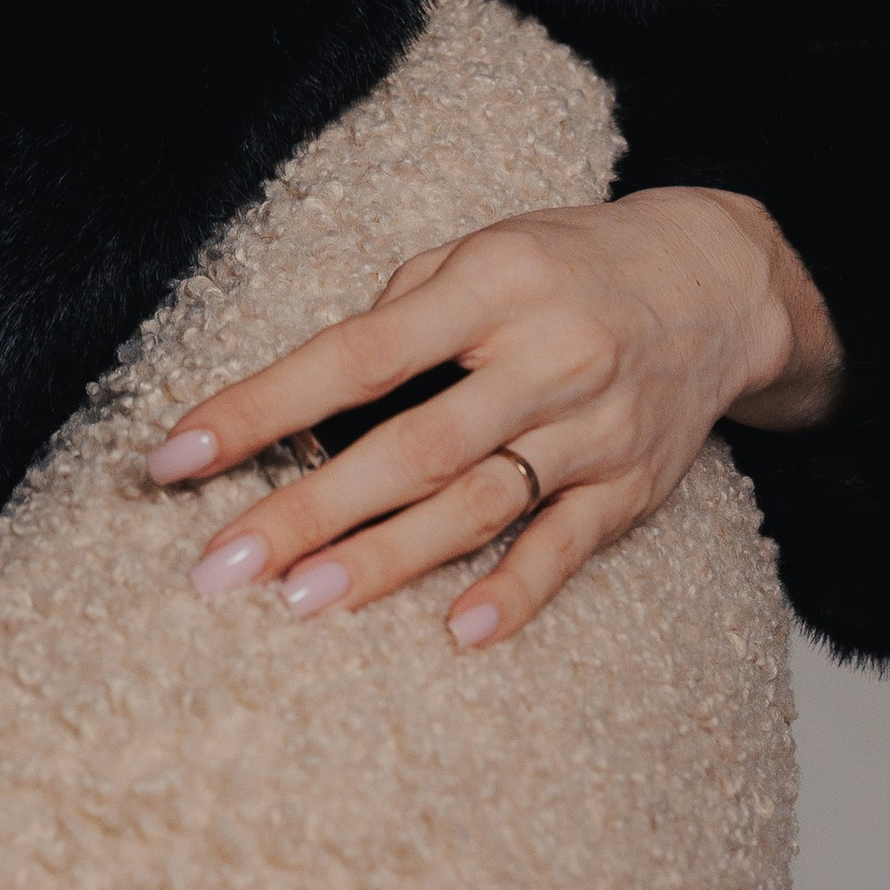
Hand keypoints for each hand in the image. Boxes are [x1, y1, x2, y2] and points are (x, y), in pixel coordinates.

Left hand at [143, 185, 843, 648]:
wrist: (714, 285)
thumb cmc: (562, 266)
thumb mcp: (478, 254)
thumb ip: (400, 319)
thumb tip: (310, 406)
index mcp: (487, 284)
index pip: (352, 353)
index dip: (260, 406)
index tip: (175, 454)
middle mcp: (540, 356)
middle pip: (408, 446)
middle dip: (305, 511)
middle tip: (219, 568)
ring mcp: (590, 428)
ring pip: (475, 504)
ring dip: (384, 561)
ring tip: (299, 605)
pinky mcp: (630, 489)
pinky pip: (564, 548)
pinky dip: (512, 594)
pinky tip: (456, 635)